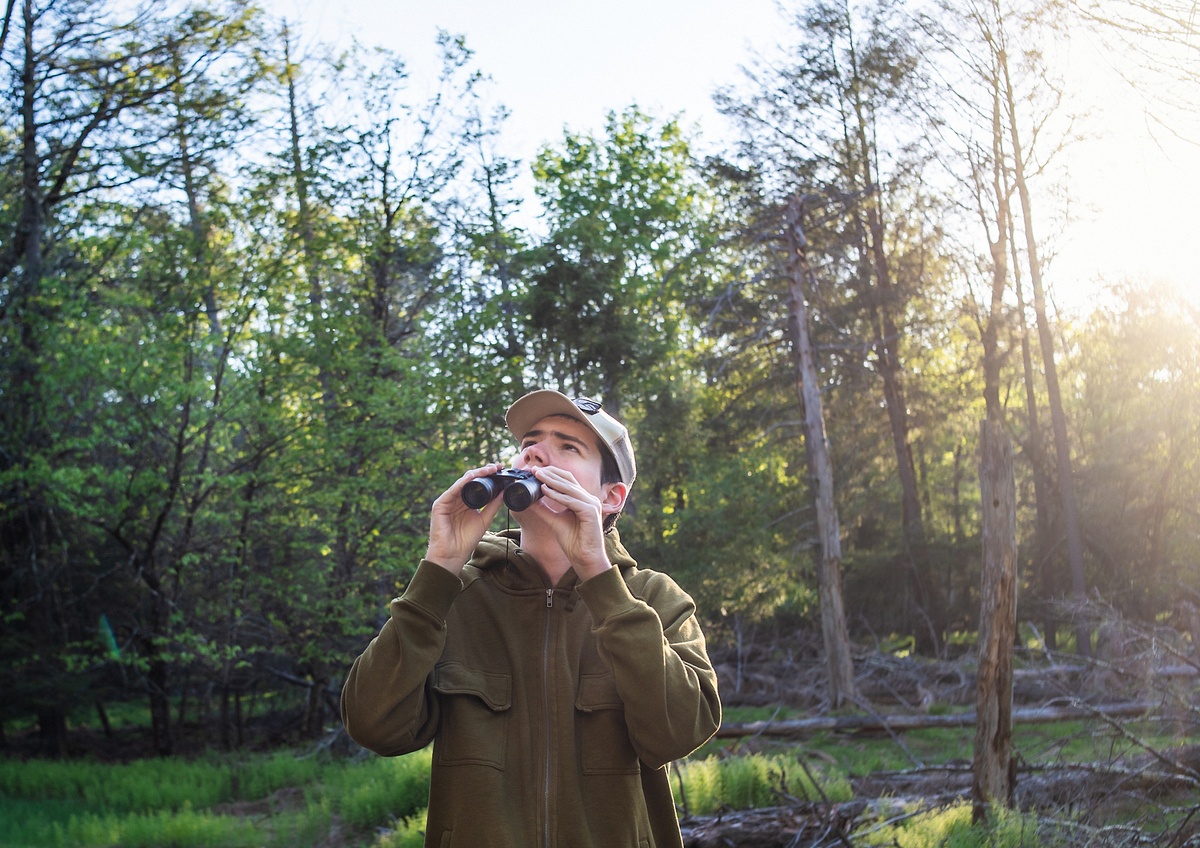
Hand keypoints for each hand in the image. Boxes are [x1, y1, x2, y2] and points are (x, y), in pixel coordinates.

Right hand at [425, 463, 506, 573]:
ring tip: (489, 469)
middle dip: (484, 471)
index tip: (502, 470)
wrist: (452, 555)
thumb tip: (504, 492)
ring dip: (476, 474)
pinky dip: (463, 483)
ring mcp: (447, 500)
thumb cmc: (466, 540)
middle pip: (470, 480)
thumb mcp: (484, 520)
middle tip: (498, 466)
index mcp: (466, 502)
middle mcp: (456, 499)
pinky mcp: (440, 504)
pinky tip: (472, 477)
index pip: (477, 484)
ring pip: (462, 482)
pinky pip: (452, 490)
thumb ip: (493, 506)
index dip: (489, 476)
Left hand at [529, 466, 612, 580]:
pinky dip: (557, 495)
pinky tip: (545, 490)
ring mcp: (592, 504)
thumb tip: (530, 501)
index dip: (552, 474)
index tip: (536, 471)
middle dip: (550, 474)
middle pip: (569, 480)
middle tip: (535, 470)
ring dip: (552, 481)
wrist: (584, 558)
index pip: (568, 480)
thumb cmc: (574, 542)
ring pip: (569, 488)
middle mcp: (589, 499)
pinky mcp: (591, 512)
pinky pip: (571, 500)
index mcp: (583, 499)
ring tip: (538, 476)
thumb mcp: (555, 521)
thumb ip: (544, 510)